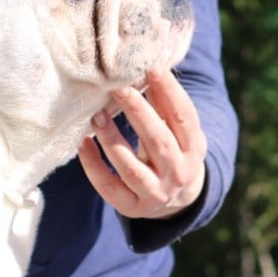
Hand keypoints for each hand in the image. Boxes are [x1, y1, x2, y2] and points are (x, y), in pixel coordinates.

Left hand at [78, 68, 206, 219]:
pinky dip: (94, 165)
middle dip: (138, 113)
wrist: (175, 202)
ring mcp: (155, 193)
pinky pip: (109, 186)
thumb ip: (164, 106)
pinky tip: (83, 144)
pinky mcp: (132, 207)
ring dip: (112, 139)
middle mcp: (178, 172)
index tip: (151, 69)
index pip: (184, 117)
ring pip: (130, 166)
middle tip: (118, 89)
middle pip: (158, 141)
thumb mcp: (177, 133)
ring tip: (96, 116)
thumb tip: (146, 69)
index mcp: (194, 148)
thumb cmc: (171, 154)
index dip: (170, 92)